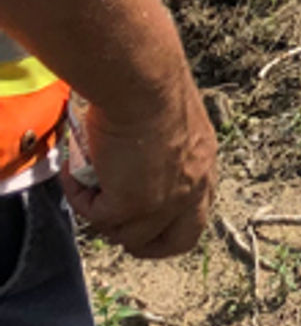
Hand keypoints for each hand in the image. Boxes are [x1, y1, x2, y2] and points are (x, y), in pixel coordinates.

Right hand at [66, 75, 218, 258]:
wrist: (143, 83)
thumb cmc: (152, 85)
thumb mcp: (168, 121)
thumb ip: (159, 146)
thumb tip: (128, 157)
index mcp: (203, 165)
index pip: (196, 212)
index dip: (169, 220)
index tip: (144, 211)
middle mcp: (193, 189)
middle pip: (177, 242)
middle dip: (144, 243)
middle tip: (112, 221)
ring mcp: (164, 202)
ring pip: (128, 235)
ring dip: (102, 215)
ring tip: (84, 182)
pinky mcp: (132, 204)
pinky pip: (97, 216)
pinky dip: (80, 198)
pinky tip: (72, 171)